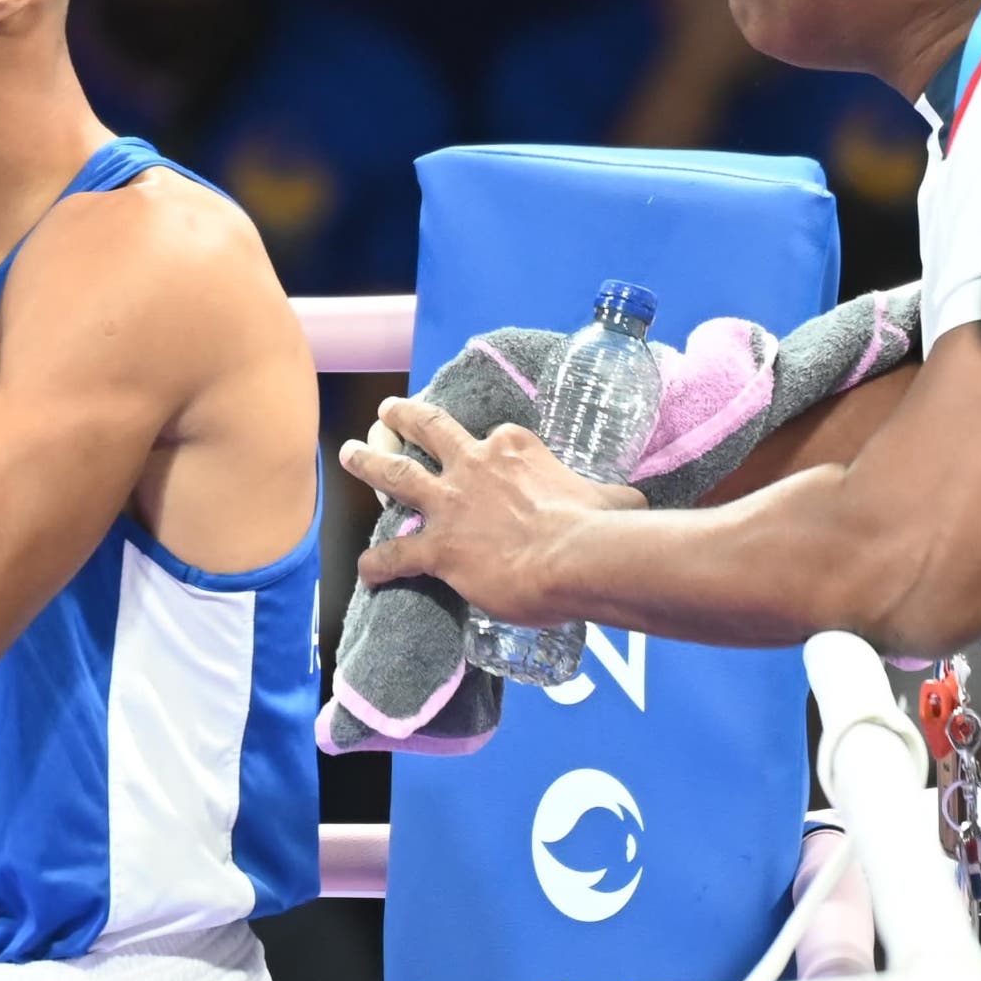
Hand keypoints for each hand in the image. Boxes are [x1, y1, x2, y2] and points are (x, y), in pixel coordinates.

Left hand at [337, 397, 639, 622]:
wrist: (577, 557)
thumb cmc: (602, 527)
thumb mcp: (615, 498)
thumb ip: (611, 497)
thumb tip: (630, 506)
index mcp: (514, 449)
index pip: (494, 439)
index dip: (488, 446)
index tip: (485, 452)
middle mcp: (473, 466)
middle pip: (429, 429)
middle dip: (404, 416)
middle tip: (388, 410)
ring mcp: (451, 505)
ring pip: (395, 474)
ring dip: (367, 462)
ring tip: (350, 452)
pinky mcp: (439, 548)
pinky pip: (396, 554)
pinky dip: (377, 563)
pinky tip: (365, 570)